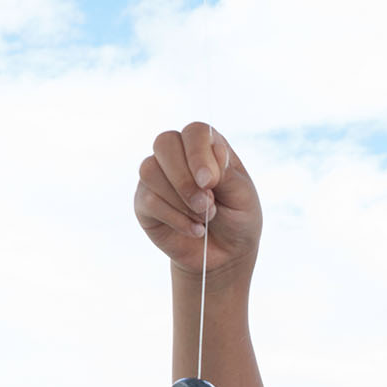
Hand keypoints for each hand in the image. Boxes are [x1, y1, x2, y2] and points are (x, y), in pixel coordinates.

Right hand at [134, 122, 262, 282]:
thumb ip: (226, 175)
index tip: (210, 182)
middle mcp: (178, 155)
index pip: (194, 131)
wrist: (225, 255)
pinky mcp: (144, 202)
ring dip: (180, 200)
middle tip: (208, 204)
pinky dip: (175, 218)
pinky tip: (195, 230)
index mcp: (206, 147)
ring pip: (150, 170)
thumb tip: (209, 159)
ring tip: (205, 218)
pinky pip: (148, 200)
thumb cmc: (238, 219)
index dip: (198, 154)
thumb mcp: (243, 197)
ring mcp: (157, 177)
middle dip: (184, 177)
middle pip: (164, 143)